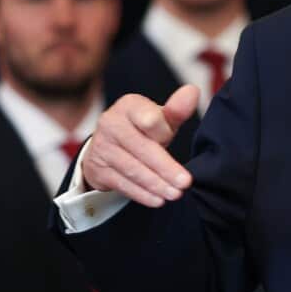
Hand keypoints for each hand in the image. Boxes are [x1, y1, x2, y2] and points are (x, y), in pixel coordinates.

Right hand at [81, 85, 198, 206]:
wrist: (109, 146)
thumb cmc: (143, 130)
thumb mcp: (161, 118)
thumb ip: (177, 109)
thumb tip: (192, 92)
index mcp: (129, 106)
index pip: (147, 118)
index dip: (160, 130)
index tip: (170, 138)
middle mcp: (111, 123)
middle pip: (142, 148)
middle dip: (165, 167)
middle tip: (185, 182)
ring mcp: (102, 147)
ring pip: (132, 168)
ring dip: (156, 184)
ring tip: (175, 194)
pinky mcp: (98, 169)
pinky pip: (122, 183)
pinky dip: (141, 194)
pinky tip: (157, 200)